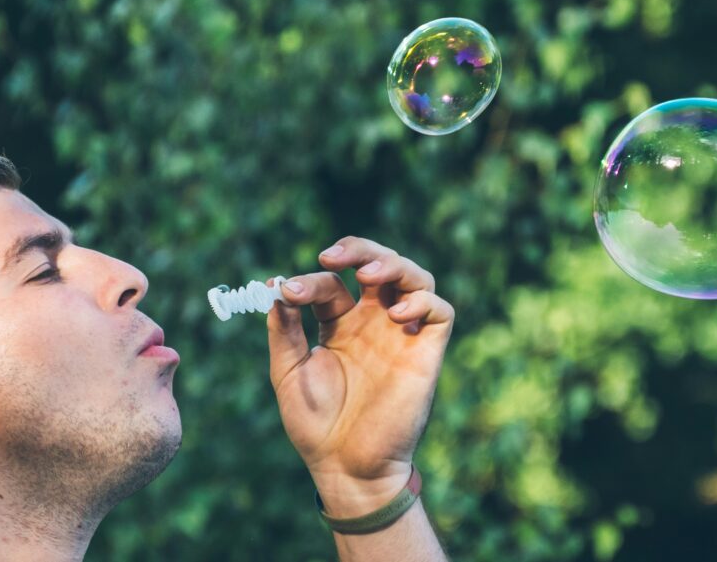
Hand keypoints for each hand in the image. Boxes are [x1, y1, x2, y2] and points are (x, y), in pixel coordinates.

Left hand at [265, 237, 453, 514]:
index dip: (313, 280)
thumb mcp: (288, 371)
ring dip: (393, 264)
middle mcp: (375, 322)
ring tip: (369, 273)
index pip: (334, 283)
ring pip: (415, 278)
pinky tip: (396, 313)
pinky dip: (423, 301)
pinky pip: (440, 312)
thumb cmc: (315, 425)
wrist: (345, 466)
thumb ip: (284, 331)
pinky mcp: (426, 352)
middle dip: (359, 250)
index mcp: (342, 324)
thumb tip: (276, 289)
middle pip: (379, 265)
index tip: (290, 292)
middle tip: (332, 257)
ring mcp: (403, 334)